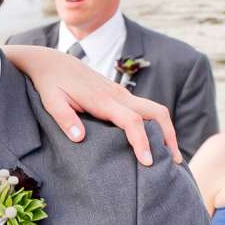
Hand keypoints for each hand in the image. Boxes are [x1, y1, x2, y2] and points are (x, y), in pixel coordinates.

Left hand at [4, 41, 179, 164]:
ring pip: (155, 110)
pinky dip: (156, 126)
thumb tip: (79, 138)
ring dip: (166, 131)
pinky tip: (155, 143)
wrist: (53, 62)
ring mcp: (122, 95)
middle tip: (174, 162)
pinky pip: (146, 110)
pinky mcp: (120, 96)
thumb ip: (64, 119)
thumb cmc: (50, 84)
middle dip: (169, 135)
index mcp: (103, 100)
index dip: (141, 141)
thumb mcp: (51, 101)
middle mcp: (118, 96)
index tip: (147, 162)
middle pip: (156, 112)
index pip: (132, 120)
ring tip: (171, 156)